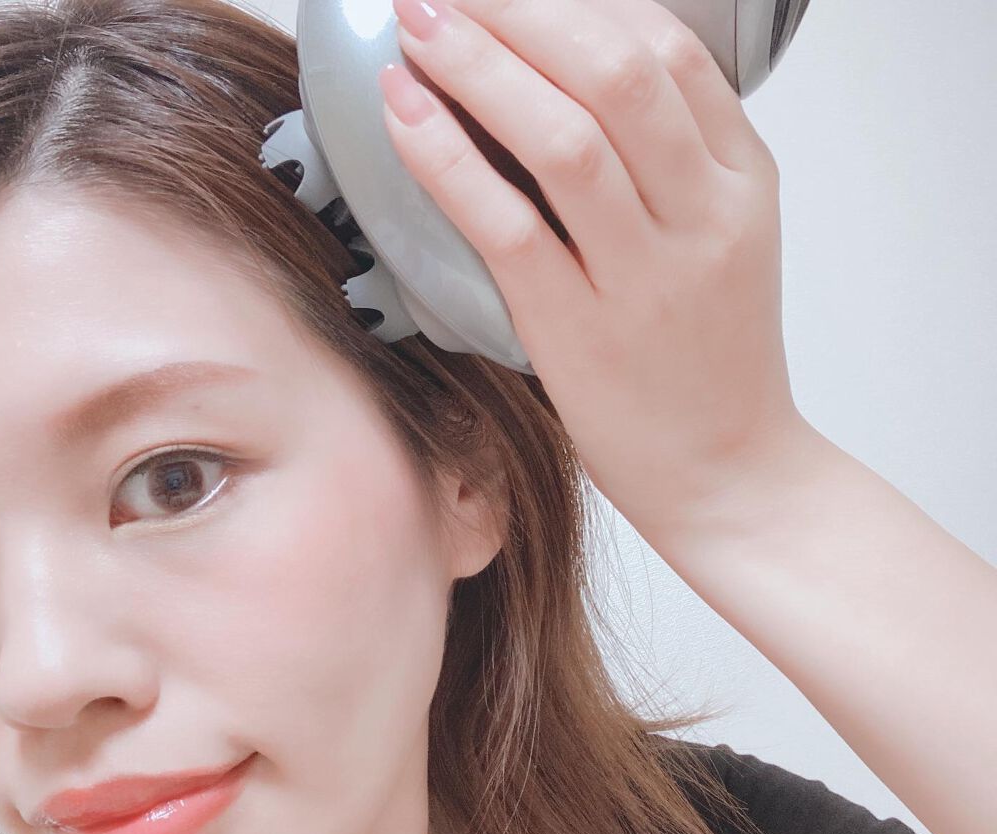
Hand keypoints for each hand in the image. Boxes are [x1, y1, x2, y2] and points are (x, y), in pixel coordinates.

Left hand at [379, 0, 806, 536]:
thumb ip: (674, 168)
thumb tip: (575, 91)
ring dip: (481, 67)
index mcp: (743, 182)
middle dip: (523, 10)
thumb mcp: (723, 245)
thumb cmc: (712, 364)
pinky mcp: (582, 333)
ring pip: (567, 138)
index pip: (671, 49)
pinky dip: (450, 161)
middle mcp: (703, 217)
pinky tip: (404, 115)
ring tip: (418, 25)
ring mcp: (646, 277)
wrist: (728, 473)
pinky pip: (511, 228)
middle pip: (618, 72)